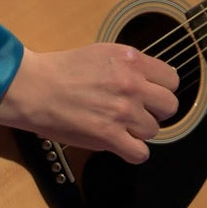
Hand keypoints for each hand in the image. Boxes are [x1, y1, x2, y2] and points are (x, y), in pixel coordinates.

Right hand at [0, 43, 179, 163]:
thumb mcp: (103, 53)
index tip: (149, 94)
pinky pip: (140, 154)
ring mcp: (122, 111)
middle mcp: (132, 84)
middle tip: (135, 112)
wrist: (35, 87)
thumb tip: (152, 83)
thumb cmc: (63, 69)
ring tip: (117, 125)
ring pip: (153, 131)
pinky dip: (132, 152)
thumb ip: (130, 66)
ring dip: (138, 131)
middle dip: (155, 111)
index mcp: (131, 59)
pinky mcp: (109, 136)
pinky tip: (119, 144)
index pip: (172, 79)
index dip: (161, 89)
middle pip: (169, 106)